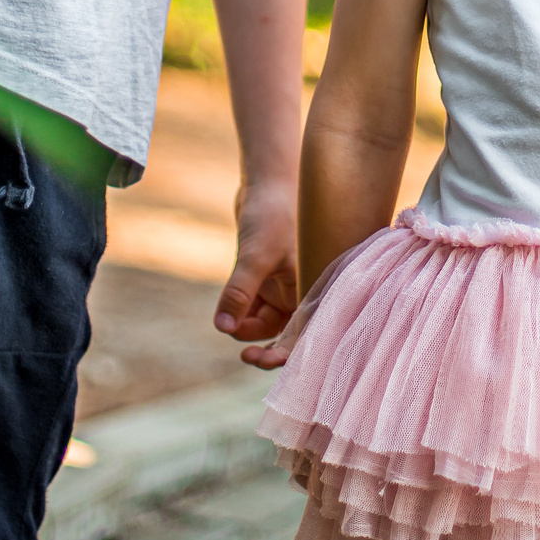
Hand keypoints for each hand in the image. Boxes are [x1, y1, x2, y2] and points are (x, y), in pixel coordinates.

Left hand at [217, 178, 297, 361]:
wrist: (266, 180)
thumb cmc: (272, 213)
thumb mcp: (254, 255)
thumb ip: (239, 293)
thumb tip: (222, 328)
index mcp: (316, 287)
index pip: (305, 334)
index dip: (285, 354)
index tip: (256, 359)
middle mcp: (306, 290)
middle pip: (285, 333)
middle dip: (263, 344)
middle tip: (245, 355)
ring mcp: (287, 285)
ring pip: (267, 322)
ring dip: (247, 324)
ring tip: (229, 316)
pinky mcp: (270, 278)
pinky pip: (256, 306)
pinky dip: (242, 309)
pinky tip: (229, 307)